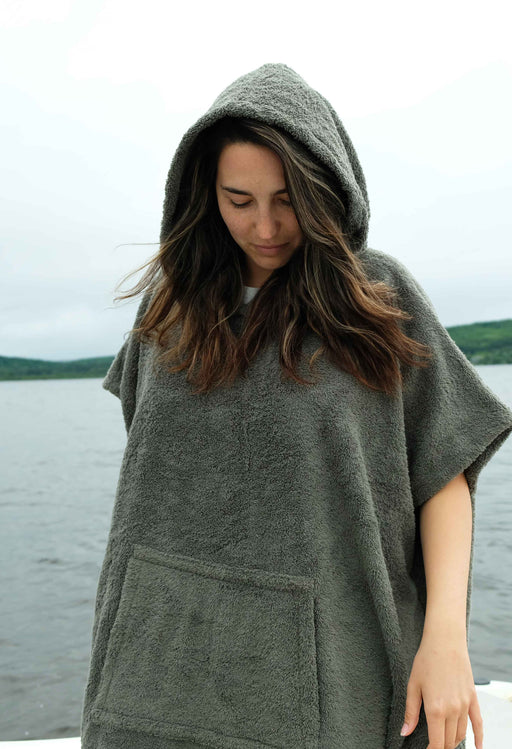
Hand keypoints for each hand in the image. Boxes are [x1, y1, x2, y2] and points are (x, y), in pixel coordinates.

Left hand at [400, 634, 483, 748]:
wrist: (445, 641)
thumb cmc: (426, 660)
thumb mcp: (413, 685)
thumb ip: (410, 712)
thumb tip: (404, 732)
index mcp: (436, 709)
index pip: (436, 743)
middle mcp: (453, 710)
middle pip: (449, 741)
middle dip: (441, 746)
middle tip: (432, 744)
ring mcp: (465, 705)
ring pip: (461, 734)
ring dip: (453, 742)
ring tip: (444, 742)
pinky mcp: (473, 698)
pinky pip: (478, 723)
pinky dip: (478, 738)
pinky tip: (477, 748)